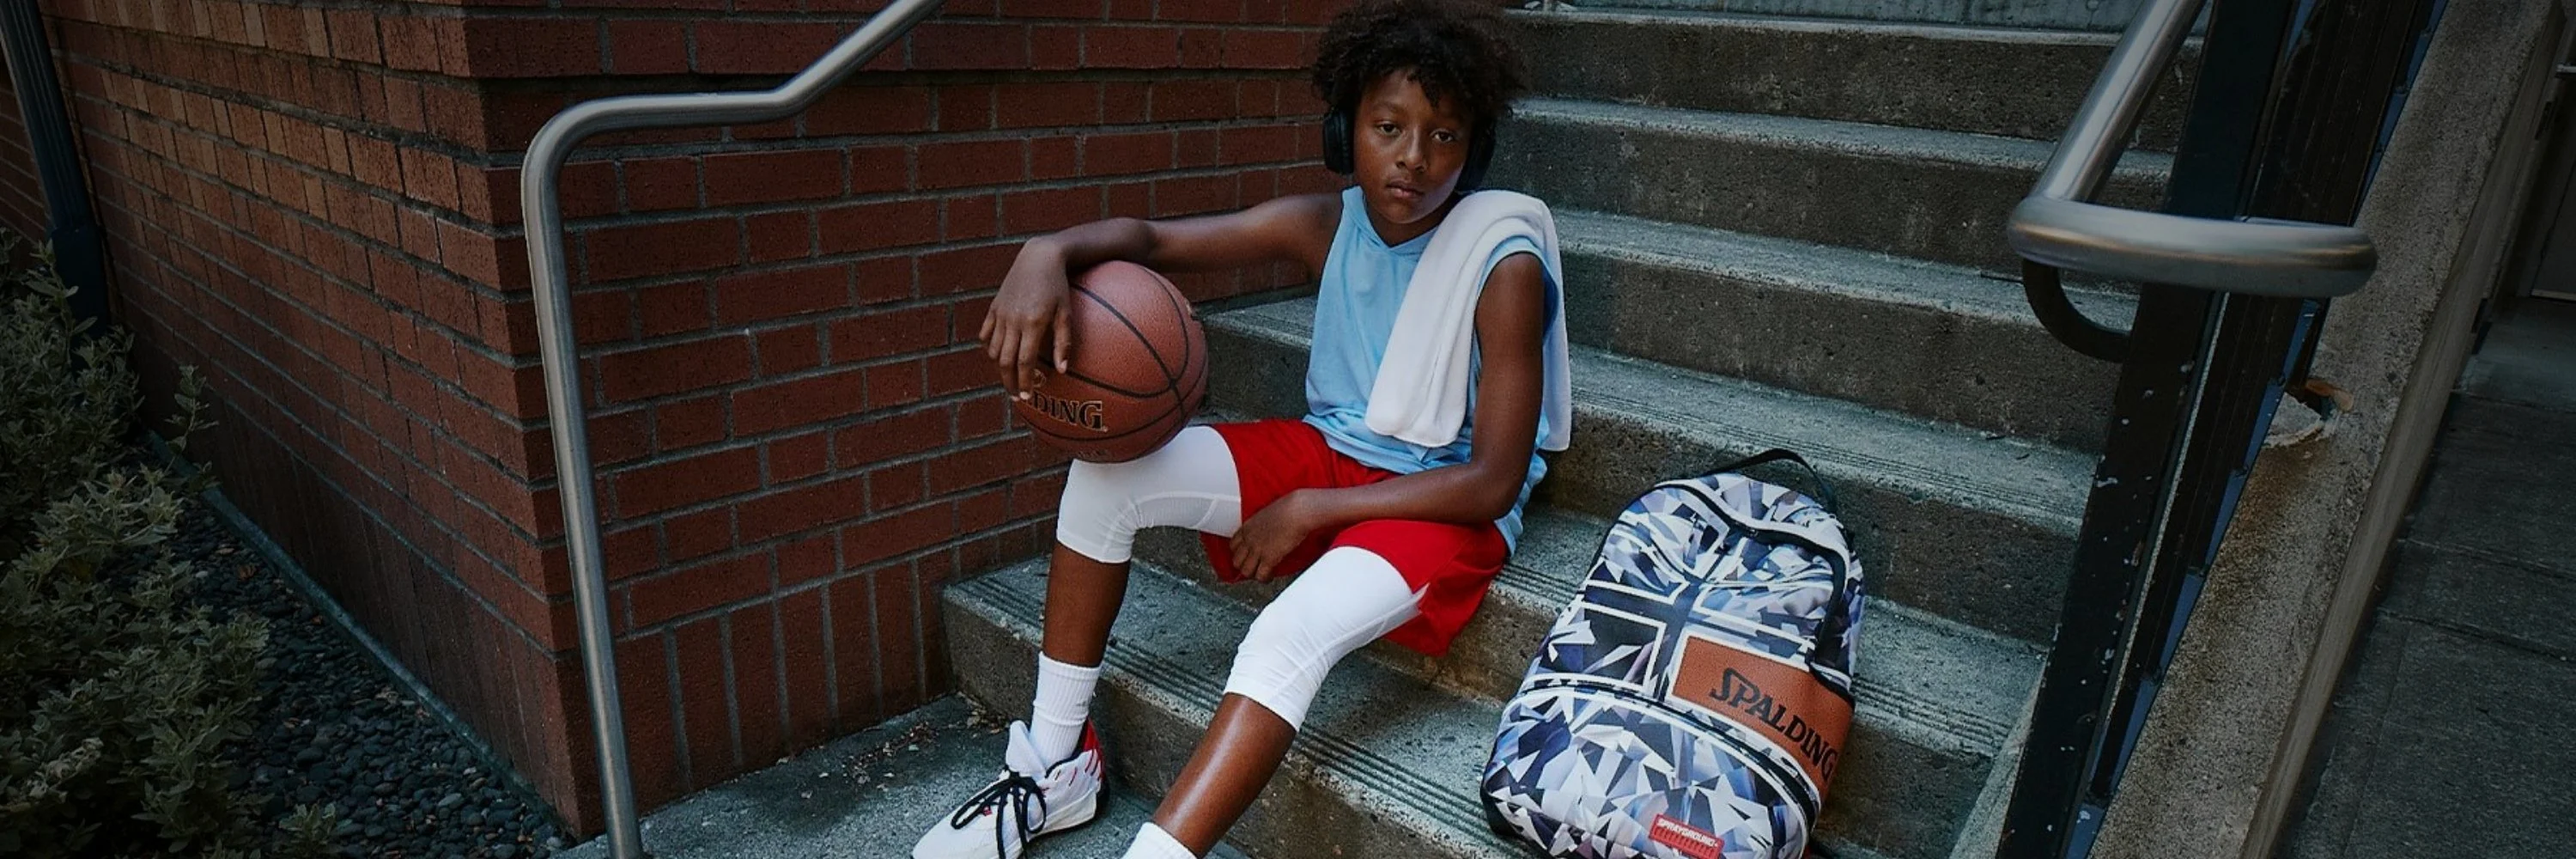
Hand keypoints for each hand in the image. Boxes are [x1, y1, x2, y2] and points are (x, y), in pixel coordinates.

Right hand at [979, 240, 1075, 399]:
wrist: (1039, 257)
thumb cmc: (1059, 286)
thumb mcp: (1067, 313)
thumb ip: (1063, 342)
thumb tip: (1062, 371)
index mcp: (1032, 323)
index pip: (1023, 361)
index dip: (1024, 381)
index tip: (1028, 396)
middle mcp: (1012, 320)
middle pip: (1005, 360)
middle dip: (1009, 382)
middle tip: (1017, 396)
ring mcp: (1000, 313)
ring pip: (993, 349)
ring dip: (999, 367)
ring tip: (1009, 377)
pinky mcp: (994, 307)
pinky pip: (985, 333)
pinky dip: (989, 347)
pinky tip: (998, 355)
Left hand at [1232, 490, 1323, 581]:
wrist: (1297, 511)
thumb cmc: (1289, 508)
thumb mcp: (1268, 513)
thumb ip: (1263, 523)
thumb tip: (1268, 528)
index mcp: (1248, 526)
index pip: (1233, 545)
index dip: (1239, 553)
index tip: (1245, 556)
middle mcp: (1249, 539)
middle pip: (1236, 561)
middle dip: (1244, 566)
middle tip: (1252, 568)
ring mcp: (1257, 549)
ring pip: (1246, 571)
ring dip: (1253, 574)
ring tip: (1261, 574)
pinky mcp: (1269, 558)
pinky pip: (1260, 575)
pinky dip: (1264, 578)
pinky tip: (1269, 576)